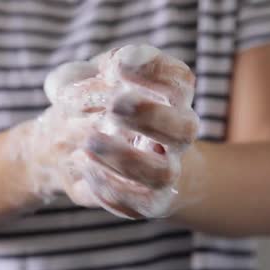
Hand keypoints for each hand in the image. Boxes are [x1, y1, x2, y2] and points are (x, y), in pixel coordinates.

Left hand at [8, 44, 198, 218]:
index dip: (153, 73)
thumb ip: (99, 69)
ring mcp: (166, 170)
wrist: (104, 151)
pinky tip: (84, 165)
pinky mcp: (149, 200)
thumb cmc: (102, 105)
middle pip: (184, 129)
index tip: (118, 66)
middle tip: (114, 104)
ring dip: (125, 158)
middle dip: (151, 116)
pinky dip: (110, 186)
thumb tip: (117, 66)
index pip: (180, 82)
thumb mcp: (98, 78)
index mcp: (172, 99)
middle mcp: (176, 135)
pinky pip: (139, 204)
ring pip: (162, 174)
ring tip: (88, 142)